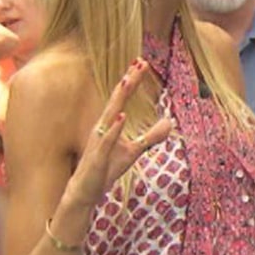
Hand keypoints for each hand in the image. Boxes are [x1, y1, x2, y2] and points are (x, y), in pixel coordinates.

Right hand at [62, 58, 173, 206]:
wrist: (84, 193)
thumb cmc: (106, 169)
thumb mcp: (133, 152)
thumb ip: (150, 137)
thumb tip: (170, 122)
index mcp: (110, 125)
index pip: (122, 98)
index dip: (132, 81)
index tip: (142, 62)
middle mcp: (102, 128)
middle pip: (117, 100)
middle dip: (128, 81)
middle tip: (139, 62)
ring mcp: (98, 142)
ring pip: (110, 115)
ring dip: (118, 98)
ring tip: (127, 80)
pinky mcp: (97, 157)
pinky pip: (106, 140)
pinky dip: (114, 128)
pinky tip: (122, 117)